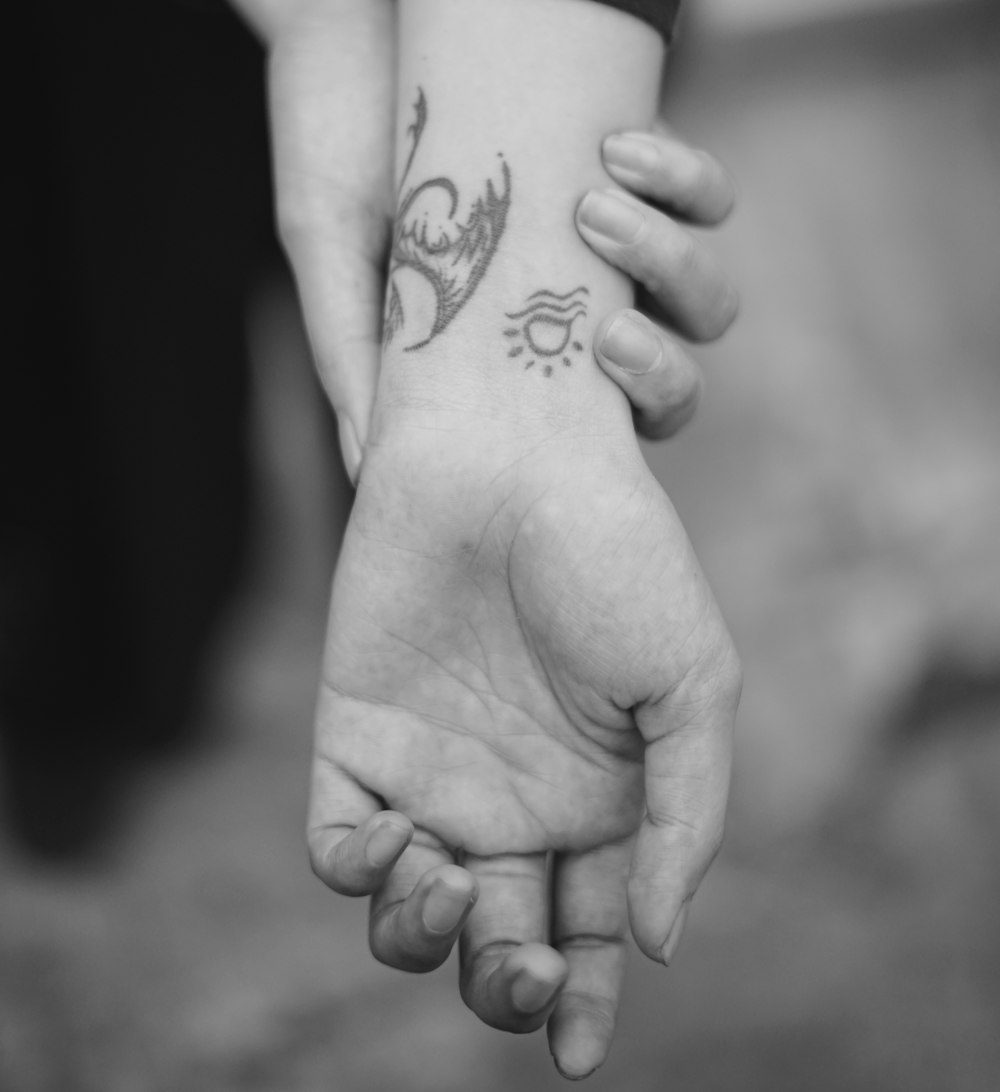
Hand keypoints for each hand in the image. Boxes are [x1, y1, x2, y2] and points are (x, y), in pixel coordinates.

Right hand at [182, 0, 737, 474]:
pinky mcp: (636, 161)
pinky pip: (705, 194)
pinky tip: (615, 151)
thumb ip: (348, 349)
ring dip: (669, 264)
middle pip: (676, 378)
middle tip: (607, 336)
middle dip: (663, 370)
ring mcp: (613, 238)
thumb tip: (372, 471)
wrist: (350, 1)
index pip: (601, 430)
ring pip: (704, 294)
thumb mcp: (327, 244)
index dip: (625, 424)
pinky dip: (682, 182)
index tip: (586, 382)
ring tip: (591, 206)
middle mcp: (572, 304)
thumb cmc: (328, 130)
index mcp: (508, 352)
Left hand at [308, 412, 739, 1078]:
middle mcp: (512, 795)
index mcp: (599, 796)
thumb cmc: (619, 552)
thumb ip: (685, 818)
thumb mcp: (694, 684)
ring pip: (410, 914)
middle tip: (521, 966)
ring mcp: (432, 767)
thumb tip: (658, 945)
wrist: (514, 448)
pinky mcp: (357, 731)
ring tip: (450, 890)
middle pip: (496, 941)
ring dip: (425, 940)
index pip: (590, 930)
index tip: (580, 1056)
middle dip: (506, 986)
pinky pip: (338, 844)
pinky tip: (395, 838)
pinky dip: (357, 870)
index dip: (585, 1002)